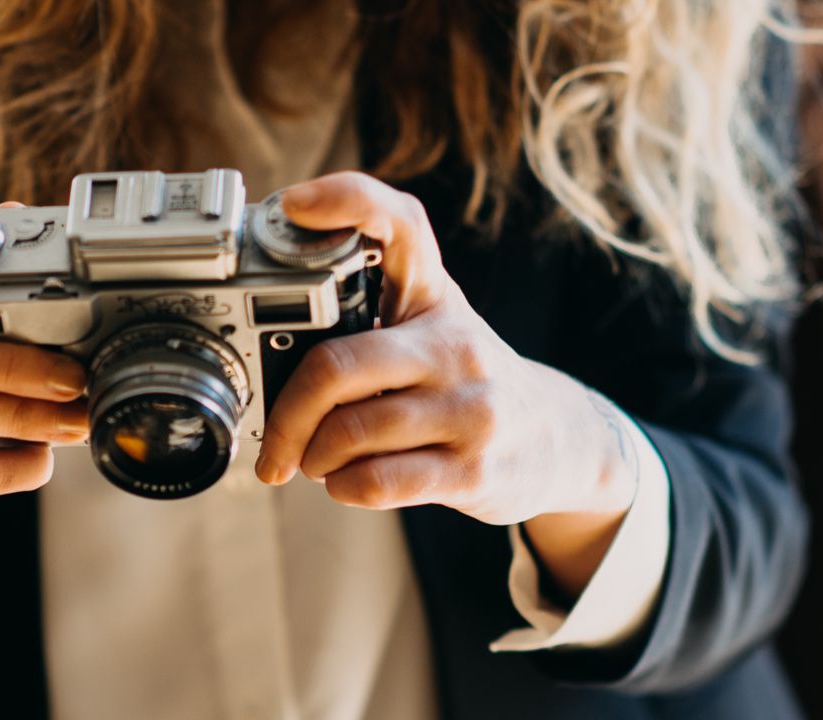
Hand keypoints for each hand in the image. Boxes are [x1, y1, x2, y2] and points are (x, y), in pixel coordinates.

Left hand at [254, 171, 638, 595]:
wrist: (560, 440)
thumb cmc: (464, 376)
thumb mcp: (432, 321)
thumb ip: (366, 306)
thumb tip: (262, 325)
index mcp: (434, 295)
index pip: (398, 224)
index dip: (343, 201)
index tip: (295, 206)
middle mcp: (454, 343)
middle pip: (336, 365)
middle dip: (287, 414)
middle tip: (274, 441)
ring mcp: (470, 408)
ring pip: (349, 432)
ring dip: (314, 456)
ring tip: (317, 459)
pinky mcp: (474, 470)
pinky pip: (377, 481)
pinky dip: (343, 487)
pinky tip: (347, 480)